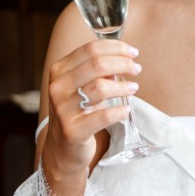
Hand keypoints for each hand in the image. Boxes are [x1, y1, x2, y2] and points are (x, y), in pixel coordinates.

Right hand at [44, 39, 141, 176]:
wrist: (63, 147)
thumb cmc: (77, 111)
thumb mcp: (81, 86)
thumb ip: (98, 71)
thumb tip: (124, 59)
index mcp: (59, 70)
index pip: (90, 49)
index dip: (116, 48)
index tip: (133, 52)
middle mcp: (58, 87)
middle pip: (97, 65)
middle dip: (123, 64)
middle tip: (136, 69)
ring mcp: (63, 109)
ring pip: (100, 87)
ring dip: (123, 86)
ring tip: (133, 88)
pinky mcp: (73, 130)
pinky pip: (103, 116)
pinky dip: (119, 111)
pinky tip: (126, 109)